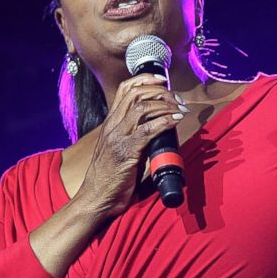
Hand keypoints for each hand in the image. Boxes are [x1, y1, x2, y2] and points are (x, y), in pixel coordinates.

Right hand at [76, 74, 185, 215]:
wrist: (96, 198)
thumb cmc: (109, 177)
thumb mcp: (120, 149)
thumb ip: (135, 136)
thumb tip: (160, 129)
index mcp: (111, 123)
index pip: (125, 89)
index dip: (145, 79)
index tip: (163, 80)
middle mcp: (113, 126)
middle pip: (137, 93)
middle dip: (161, 91)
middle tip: (178, 99)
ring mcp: (118, 137)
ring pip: (143, 107)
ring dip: (166, 105)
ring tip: (180, 110)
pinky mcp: (126, 151)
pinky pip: (148, 129)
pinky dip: (165, 122)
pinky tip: (176, 121)